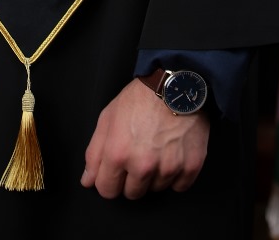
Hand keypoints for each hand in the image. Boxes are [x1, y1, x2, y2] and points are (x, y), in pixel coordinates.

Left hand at [81, 77, 208, 199]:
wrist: (176, 85)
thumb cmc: (141, 98)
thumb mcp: (108, 117)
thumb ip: (94, 152)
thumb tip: (88, 180)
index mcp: (118, 154)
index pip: (107, 191)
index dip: (109, 180)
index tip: (115, 171)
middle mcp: (142, 165)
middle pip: (132, 194)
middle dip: (132, 179)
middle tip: (138, 155)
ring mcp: (168, 168)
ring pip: (155, 190)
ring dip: (155, 175)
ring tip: (157, 148)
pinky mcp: (190, 167)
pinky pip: (179, 186)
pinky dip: (176, 174)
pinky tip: (173, 153)